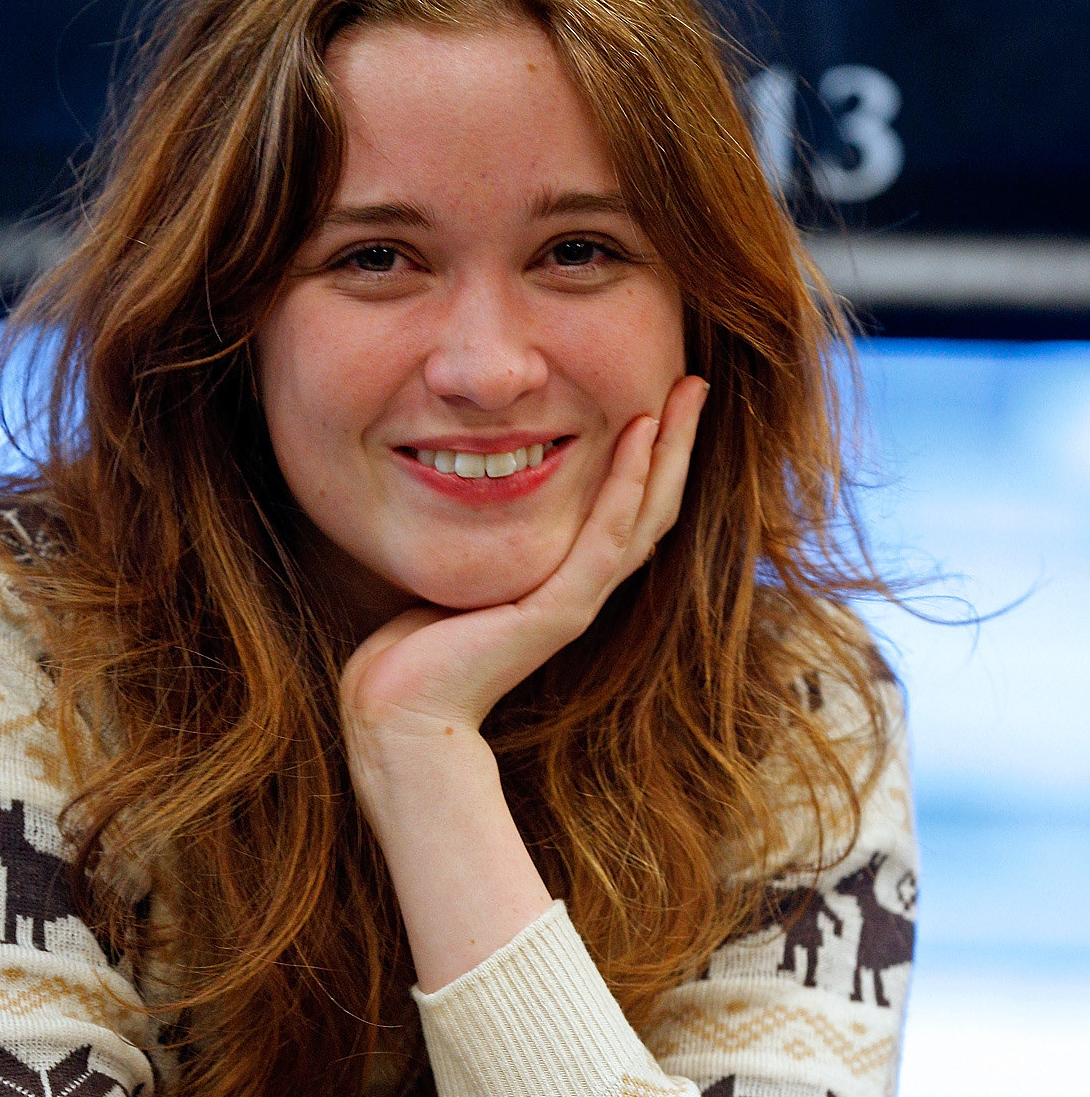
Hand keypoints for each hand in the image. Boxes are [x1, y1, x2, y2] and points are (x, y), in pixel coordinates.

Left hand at [340, 373, 708, 809]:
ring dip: (670, 449)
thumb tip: (459, 490)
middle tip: (697, 380)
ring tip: (686, 391)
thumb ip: (479, 543)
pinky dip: (626, 483)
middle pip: (654, 504)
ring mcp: (576, 600)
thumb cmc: (413, 655)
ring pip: (644, 513)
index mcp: (563, 582)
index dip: (653, 455)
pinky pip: (605, 536)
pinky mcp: (558, 610)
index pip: (627, 510)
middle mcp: (582, 590)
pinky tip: (639, 435)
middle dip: (677, 440)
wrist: (400, 716)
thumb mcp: (457, 577)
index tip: (661, 397)